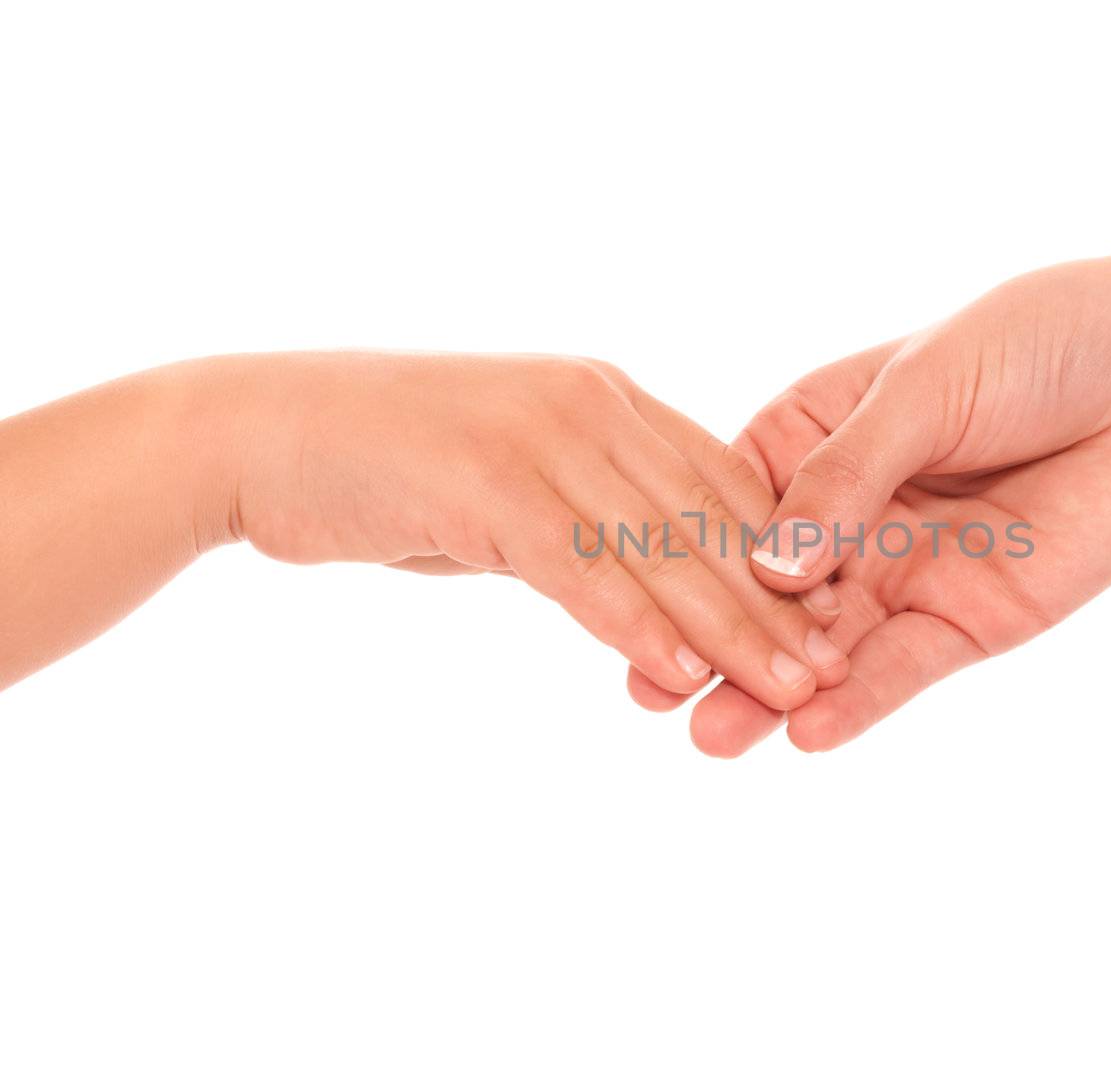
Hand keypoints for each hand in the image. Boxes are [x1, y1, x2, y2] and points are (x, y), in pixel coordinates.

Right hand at [209, 351, 847, 709]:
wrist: (260, 432)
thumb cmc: (388, 465)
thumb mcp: (512, 482)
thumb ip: (583, 516)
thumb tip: (639, 578)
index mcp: (606, 399)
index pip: (721, 483)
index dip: (784, 558)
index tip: (832, 622)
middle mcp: (590, 405)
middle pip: (709, 517)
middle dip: (778, 603)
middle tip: (837, 671)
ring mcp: (539, 436)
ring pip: (661, 544)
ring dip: (731, 625)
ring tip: (793, 687)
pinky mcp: (485, 478)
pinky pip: (578, 562)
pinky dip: (633, 620)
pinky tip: (679, 671)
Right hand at [625, 256, 1110, 753]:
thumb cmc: (1037, 341)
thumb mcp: (922, 386)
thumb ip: (846, 476)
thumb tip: (769, 566)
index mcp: (818, 437)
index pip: (734, 507)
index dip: (684, 557)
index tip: (627, 603)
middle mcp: (851, 513)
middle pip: (768, 590)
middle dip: (715, 640)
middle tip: (648, 696)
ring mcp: (905, 570)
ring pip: (826, 644)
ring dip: (771, 692)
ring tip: (711, 738)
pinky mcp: (968, 617)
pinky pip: (903, 667)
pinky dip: (859, 700)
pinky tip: (809, 732)